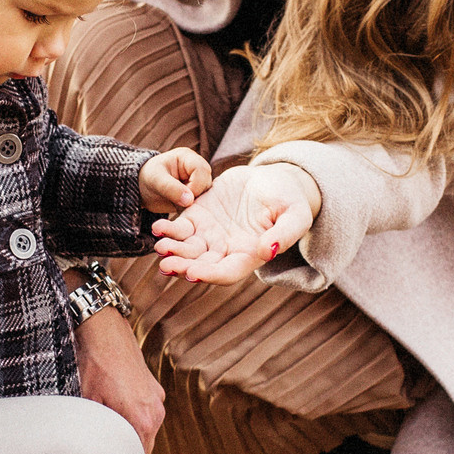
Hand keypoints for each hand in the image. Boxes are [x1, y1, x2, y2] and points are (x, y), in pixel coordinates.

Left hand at [74, 297, 163, 451]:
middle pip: (146, 445)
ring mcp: (157, 398)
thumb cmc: (96, 363)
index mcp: (142, 419)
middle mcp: (156, 411)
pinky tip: (119, 413)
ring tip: (113, 435)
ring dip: (133, 433)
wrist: (105, 330)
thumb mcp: (89, 402)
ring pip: (147, 428)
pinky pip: (148, 411)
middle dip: (131, 452)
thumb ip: (98, 429)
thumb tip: (94, 446)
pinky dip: (136, 417)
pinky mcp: (153, 387)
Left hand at [138, 147, 212, 215]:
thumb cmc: (148, 178)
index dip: (196, 185)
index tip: (183, 197)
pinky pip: (201, 204)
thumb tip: (189, 200)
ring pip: (206, 195)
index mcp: (188, 158)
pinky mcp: (195, 195)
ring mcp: (197, 183)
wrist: (142, 189)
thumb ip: (171, 188)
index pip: (202, 169)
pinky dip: (194, 209)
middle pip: (207, 182)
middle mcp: (196, 169)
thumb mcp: (156, 180)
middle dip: (196, 195)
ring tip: (180, 206)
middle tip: (181, 203)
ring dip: (195, 204)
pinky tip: (182, 210)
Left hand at [152, 162, 319, 284]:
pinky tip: (158, 228)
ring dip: (172, 250)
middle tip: (166, 265)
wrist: (274, 178)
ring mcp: (211, 234)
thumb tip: (266, 252)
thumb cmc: (290, 199)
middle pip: (201, 265)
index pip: (227, 272)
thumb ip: (283, 234)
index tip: (193, 273)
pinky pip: (180, 227)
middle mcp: (226, 250)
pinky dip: (168, 229)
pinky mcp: (199, 215)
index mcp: (249, 255)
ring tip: (159, 246)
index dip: (210, 275)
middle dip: (183, 266)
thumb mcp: (295, 215)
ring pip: (187, 249)